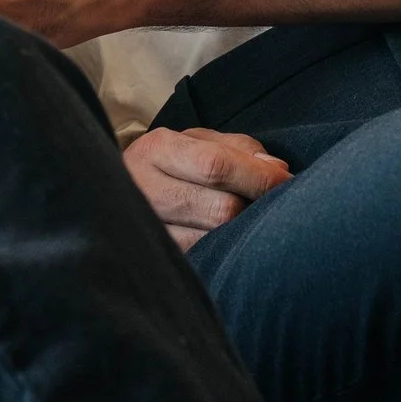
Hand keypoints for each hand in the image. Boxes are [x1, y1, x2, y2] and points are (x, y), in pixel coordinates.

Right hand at [122, 127, 290, 251]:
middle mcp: (145, 189)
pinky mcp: (155, 257)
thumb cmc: (169, 163)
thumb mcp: (197, 141)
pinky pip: (203, 259)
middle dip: (254, 208)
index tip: (288, 182)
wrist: (113, 191)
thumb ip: (239, 149)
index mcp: (157, 150)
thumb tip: (277, 171)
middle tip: (272, 205)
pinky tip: (230, 242)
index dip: (259, 177)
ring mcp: (146, 230)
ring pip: (214, 240)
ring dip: (242, 232)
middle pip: (220, 209)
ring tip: (250, 222)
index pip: (217, 166)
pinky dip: (223, 250)